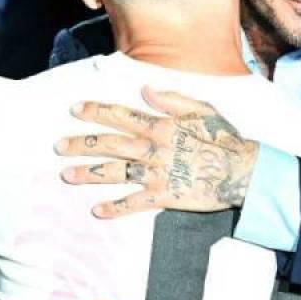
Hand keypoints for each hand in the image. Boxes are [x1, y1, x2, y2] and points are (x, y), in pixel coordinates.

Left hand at [55, 86, 258, 217]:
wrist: (242, 170)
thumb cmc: (223, 138)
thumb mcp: (202, 109)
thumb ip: (172, 99)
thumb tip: (145, 89)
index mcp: (161, 125)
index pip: (121, 116)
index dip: (96, 111)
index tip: (74, 109)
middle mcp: (153, 148)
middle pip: (110, 144)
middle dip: (81, 144)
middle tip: (58, 146)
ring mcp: (157, 173)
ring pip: (115, 172)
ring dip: (88, 173)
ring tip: (66, 175)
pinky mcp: (164, 196)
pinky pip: (134, 203)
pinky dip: (115, 208)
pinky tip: (97, 210)